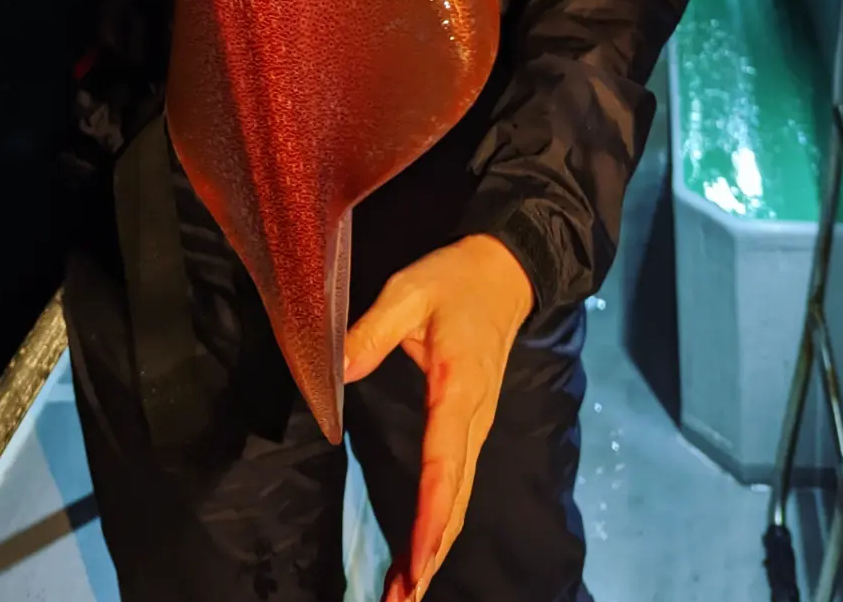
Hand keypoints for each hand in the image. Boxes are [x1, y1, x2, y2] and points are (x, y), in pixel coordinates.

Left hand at [344, 235, 533, 600]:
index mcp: (458, 388)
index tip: (418, 561)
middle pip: (455, 497)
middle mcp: (474, 418)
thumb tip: (337, 370)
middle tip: (402, 600)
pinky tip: (421, 553)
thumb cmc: (455, 280)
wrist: (505, 272)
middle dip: (431, 553)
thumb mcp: (410, 289)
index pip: (444, 461)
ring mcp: (477, 426)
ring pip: (459, 497)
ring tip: (405, 593)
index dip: (431, 515)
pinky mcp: (471, 426)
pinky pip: (457, 483)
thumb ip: (373, 329)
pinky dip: (441, 524)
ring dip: (435, 547)